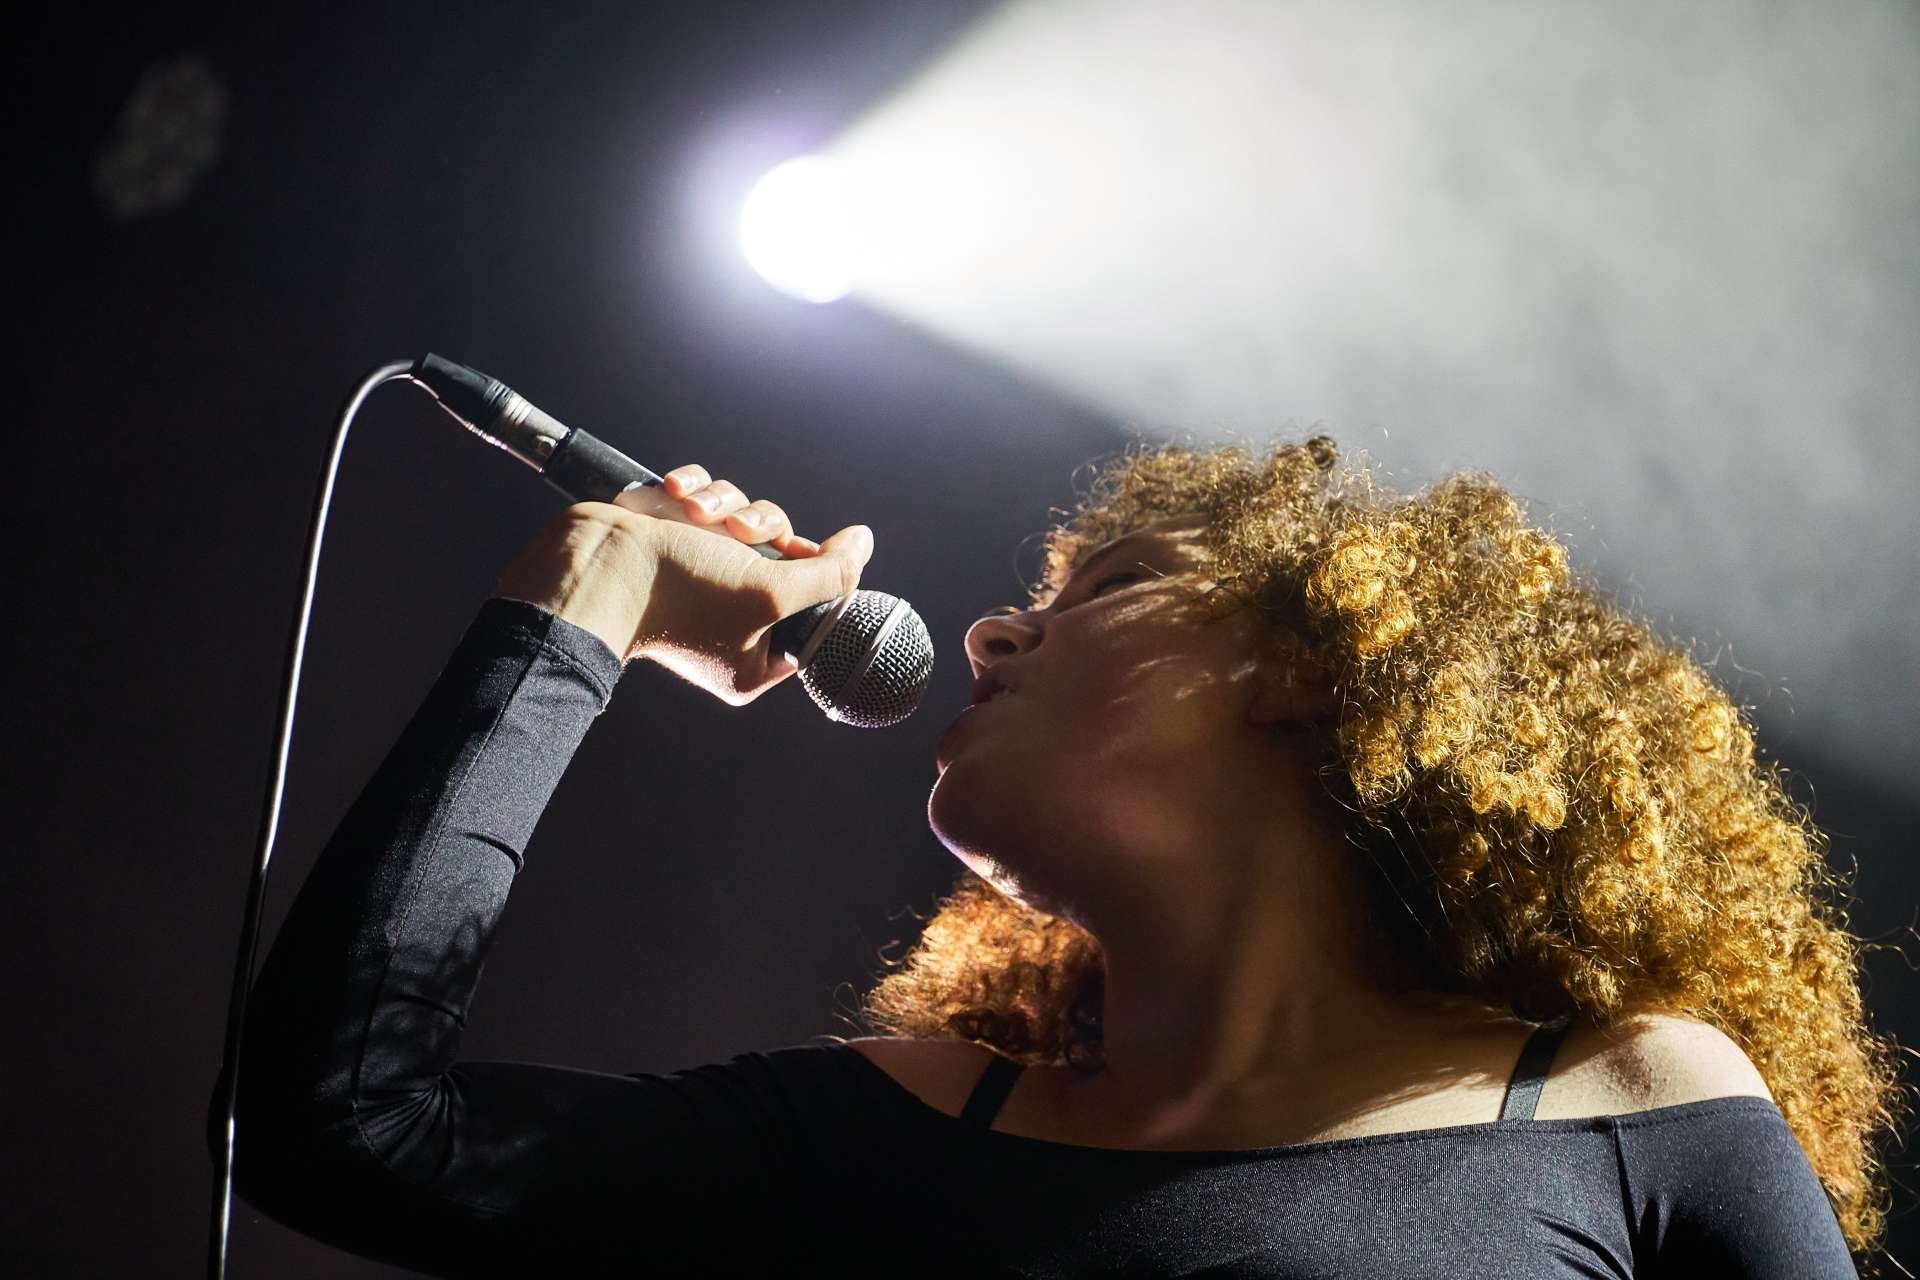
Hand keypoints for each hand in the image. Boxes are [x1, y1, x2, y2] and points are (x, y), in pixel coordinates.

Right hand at [494, 465, 873, 705]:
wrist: (596, 563)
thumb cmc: (682, 593)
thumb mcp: (773, 591)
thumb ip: (831, 572)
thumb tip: (865, 543)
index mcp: (753, 658)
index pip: (816, 613)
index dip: (821, 576)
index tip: (816, 554)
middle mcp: (729, 619)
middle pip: (785, 558)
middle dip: (766, 531)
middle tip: (745, 533)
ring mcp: (701, 574)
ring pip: (748, 519)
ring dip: (726, 505)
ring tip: (696, 514)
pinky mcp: (675, 535)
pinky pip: (709, 498)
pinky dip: (694, 490)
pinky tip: (674, 495)